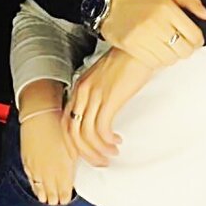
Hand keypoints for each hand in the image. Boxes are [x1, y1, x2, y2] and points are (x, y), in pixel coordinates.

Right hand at [19, 111, 76, 205]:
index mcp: (64, 170)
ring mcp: (37, 169)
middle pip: (52, 194)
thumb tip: (83, 172)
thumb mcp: (75, 146)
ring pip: (41, 190)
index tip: (67, 198)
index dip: (66, 197)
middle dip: (56, 198)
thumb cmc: (60, 128)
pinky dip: (36, 187)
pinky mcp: (27, 164)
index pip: (65, 192)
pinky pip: (31, 181)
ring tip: (49, 199)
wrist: (41, 116)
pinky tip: (38, 190)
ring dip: (46, 195)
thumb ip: (76, 164)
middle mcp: (49, 173)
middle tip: (59, 200)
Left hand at [62, 48, 152, 165]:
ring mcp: (94, 95)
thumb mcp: (105, 77)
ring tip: (111, 154)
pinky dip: (107, 141)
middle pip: (72, 132)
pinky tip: (116, 142)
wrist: (140, 45)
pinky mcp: (109, 98)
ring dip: (98, 150)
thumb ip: (99, 93)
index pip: (66, 121)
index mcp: (80, 87)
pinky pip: (101, 128)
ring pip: (86, 134)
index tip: (87, 152)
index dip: (74, 142)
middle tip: (100, 161)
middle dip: (84, 152)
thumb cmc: (127, 60)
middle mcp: (82, 92)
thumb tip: (103, 113)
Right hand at [100, 0, 205, 68]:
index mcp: (167, 8)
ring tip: (168, 48)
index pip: (194, 35)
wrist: (108, 4)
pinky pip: (154, 63)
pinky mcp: (132, 46)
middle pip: (184, 50)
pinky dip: (159, 61)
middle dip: (186, 50)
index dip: (198, 41)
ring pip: (170, 59)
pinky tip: (156, 52)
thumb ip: (190, 0)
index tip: (194, 41)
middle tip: (181, 46)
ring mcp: (143, 35)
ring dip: (172, 57)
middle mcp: (156, 22)